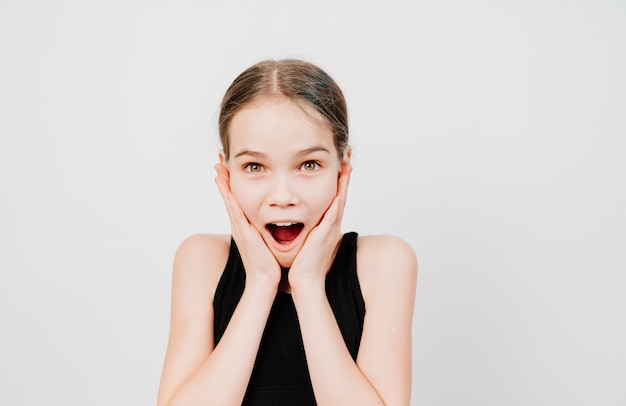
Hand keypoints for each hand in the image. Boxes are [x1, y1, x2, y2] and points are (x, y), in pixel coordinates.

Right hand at [215, 164, 280, 290]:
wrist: (265, 281)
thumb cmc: (268, 264)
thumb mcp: (268, 243)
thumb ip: (269, 232)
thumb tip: (279, 223)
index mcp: (246, 226)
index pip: (237, 200)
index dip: (231, 185)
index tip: (228, 168)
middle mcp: (240, 224)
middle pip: (229, 196)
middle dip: (224, 178)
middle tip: (218, 159)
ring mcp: (239, 227)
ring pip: (229, 199)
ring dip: (223, 182)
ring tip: (218, 166)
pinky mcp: (242, 230)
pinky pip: (233, 208)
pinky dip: (227, 195)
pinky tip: (223, 183)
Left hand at [288, 163, 351, 290]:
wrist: (305, 281)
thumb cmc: (302, 265)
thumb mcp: (305, 241)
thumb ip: (304, 230)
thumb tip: (293, 221)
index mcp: (325, 225)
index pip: (333, 197)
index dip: (337, 180)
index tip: (339, 163)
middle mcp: (331, 224)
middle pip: (341, 193)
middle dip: (344, 174)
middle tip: (348, 155)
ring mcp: (330, 227)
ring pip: (340, 198)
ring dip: (344, 180)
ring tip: (347, 163)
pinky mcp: (326, 232)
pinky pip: (334, 211)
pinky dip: (338, 197)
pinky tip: (340, 184)